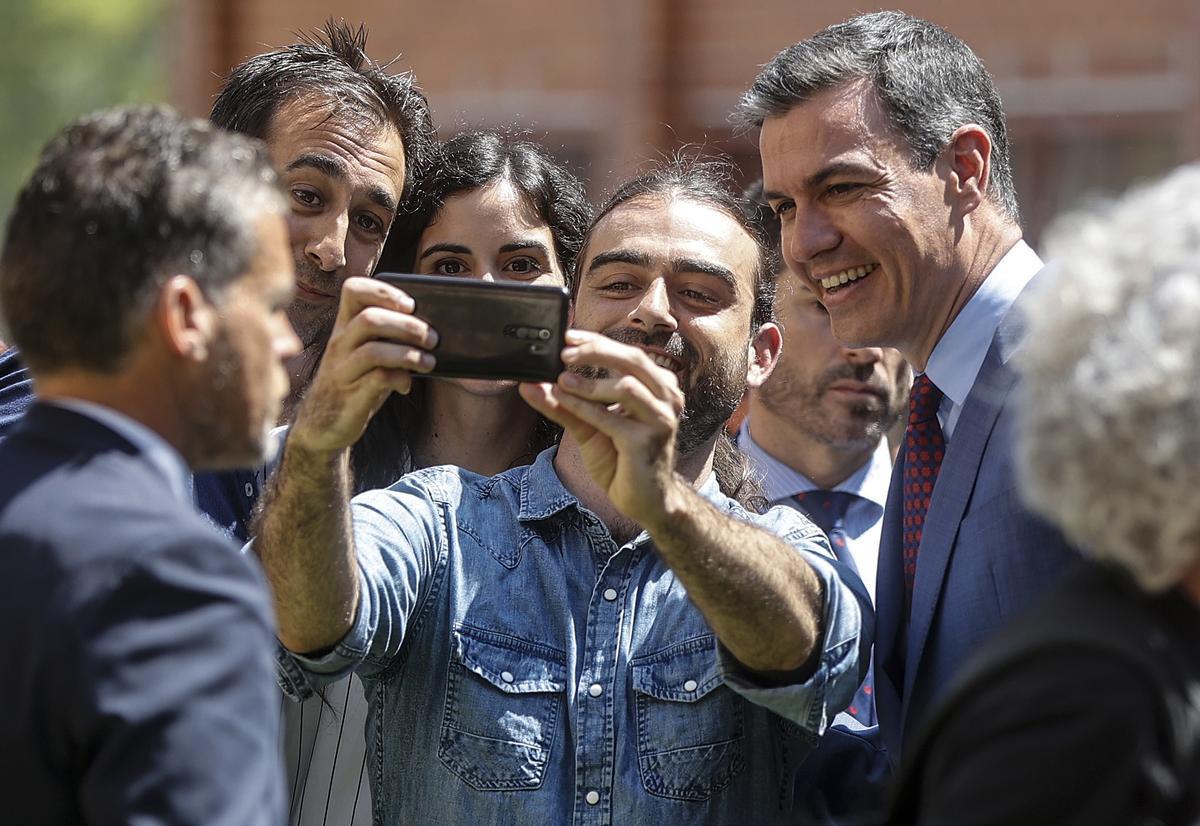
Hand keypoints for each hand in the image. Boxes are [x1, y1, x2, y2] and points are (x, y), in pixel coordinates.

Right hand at [290, 277, 436, 454]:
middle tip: (432, 338)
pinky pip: (378, 379)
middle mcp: (340, 344)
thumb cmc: (353, 382)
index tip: (411, 305)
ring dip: (409, 354)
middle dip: (408, 326)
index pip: (354, 290)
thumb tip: (429, 327)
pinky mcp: (352, 396)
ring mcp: (344, 370)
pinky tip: (408, 385)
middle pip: (370, 319)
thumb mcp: (364, 353)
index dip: (384, 291)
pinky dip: (401, 379)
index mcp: (345, 326)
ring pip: (374, 351)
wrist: (321, 424)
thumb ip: (386, 336)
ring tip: (429, 362)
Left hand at [519, 330, 685, 525]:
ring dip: (589, 383)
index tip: (567, 336)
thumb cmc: (622, 459)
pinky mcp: (646, 443)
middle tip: (563, 352)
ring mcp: (660, 420)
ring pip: (626, 386)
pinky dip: (584, 407)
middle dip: (596, 352)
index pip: (628, 354)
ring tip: (561, 380)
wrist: (644, 500)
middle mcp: (666, 399)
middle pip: (632, 361)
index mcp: (658, 387)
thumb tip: (529, 385)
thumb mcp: (589, 426)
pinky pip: (611, 418)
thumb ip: (563, 404)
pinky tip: (563, 400)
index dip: (598, 342)